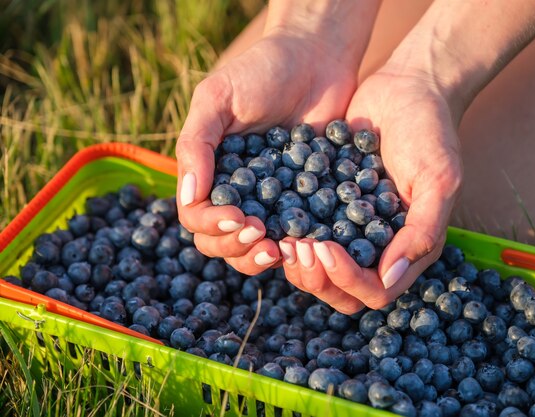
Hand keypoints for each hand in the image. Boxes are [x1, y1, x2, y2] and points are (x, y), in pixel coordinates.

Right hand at [176, 31, 358, 275]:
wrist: (317, 58)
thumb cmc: (262, 70)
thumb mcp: (219, 97)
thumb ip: (197, 144)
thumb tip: (188, 197)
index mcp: (209, 171)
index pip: (195, 214)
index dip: (210, 224)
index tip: (236, 218)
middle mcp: (236, 192)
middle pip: (220, 240)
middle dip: (234, 247)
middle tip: (260, 235)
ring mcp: (271, 200)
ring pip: (253, 247)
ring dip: (259, 257)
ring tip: (278, 249)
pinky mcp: (306, 200)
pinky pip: (295, 233)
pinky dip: (296, 245)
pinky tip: (307, 243)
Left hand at [279, 71, 461, 312]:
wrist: (407, 86)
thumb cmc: (430, 130)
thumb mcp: (437, 178)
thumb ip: (422, 230)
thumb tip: (391, 277)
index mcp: (407, 247)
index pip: (375, 290)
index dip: (347, 279)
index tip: (324, 247)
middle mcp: (377, 245)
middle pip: (341, 290)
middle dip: (315, 276)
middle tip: (294, 247)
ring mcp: (350, 227)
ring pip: (318, 268)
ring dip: (297, 261)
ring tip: (279, 236)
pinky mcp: (327, 204)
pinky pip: (305, 232)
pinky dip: (287, 233)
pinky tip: (270, 216)